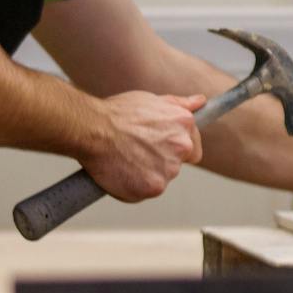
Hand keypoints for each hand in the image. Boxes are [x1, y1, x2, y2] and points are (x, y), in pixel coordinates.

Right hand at [81, 92, 203, 202]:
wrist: (92, 129)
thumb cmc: (117, 114)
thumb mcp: (152, 100)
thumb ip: (180, 105)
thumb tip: (200, 102)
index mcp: (184, 125)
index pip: (193, 150)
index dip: (176, 151)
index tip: (159, 150)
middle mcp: (182, 147)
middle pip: (176, 165)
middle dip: (160, 161)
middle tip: (136, 152)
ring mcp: (169, 169)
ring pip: (160, 179)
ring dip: (147, 174)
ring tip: (126, 159)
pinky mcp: (154, 187)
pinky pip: (146, 192)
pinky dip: (134, 187)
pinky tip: (121, 171)